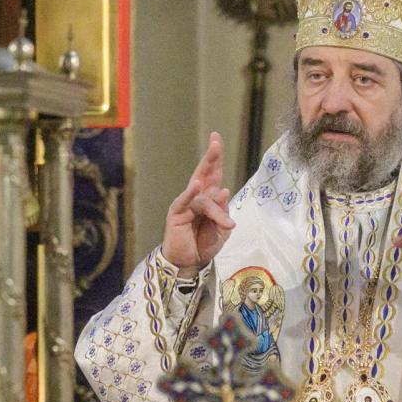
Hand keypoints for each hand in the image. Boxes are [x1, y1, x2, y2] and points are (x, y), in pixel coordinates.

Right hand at [161, 132, 234, 276]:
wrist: (189, 262)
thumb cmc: (204, 243)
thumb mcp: (221, 230)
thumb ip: (223, 212)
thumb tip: (224, 192)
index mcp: (209, 198)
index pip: (214, 174)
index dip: (216, 158)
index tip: (216, 139)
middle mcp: (197, 197)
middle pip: (205, 173)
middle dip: (211, 158)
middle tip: (215, 142)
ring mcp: (186, 204)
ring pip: (204, 198)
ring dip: (216, 212)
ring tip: (225, 225)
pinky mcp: (177, 213)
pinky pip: (185, 201)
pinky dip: (190, 193)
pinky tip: (195, 185)